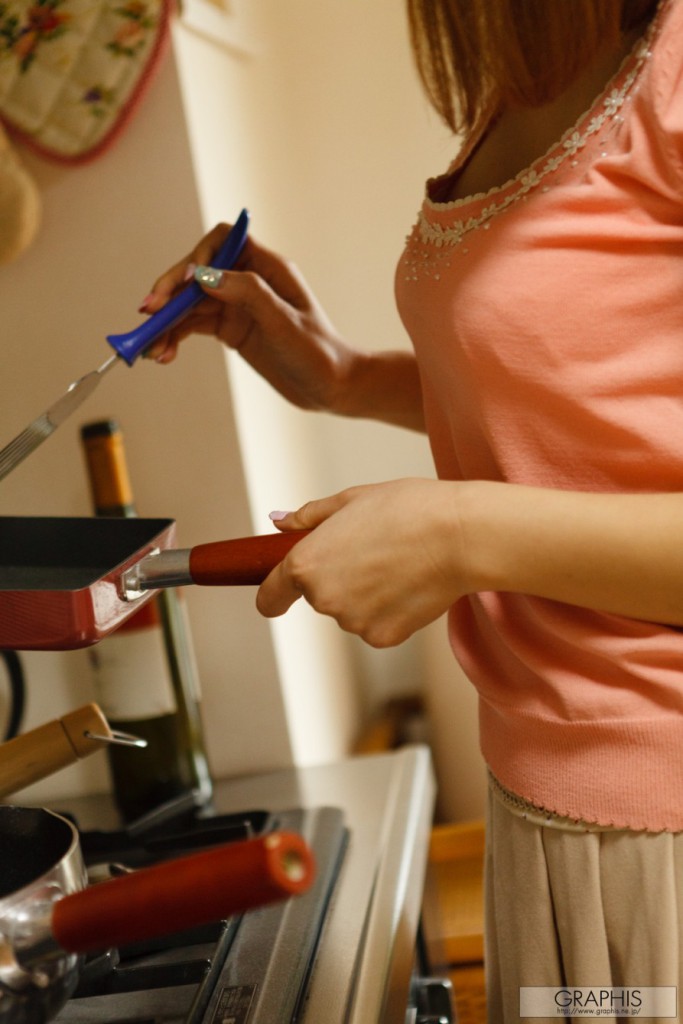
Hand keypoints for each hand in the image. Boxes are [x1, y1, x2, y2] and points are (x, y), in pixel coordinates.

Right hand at [142, 223, 358, 413]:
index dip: (198, 257)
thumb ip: (247, 294)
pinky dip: (175, 336)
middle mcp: (248, 280)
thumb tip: (203, 275)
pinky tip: (165, 354)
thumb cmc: (318, 353)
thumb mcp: (284, 323)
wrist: (332, 388)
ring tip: (151, 349)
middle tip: (147, 314)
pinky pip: (193, 325)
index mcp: (267, 267)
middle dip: (170, 292)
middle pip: (197, 273)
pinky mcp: (230, 328)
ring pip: (190, 302)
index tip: (183, 285)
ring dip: (167, 321)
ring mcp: (237, 305)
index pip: (222, 240)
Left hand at [256, 479, 469, 646]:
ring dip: (364, 594)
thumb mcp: (351, 500)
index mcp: (306, 563)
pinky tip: (409, 584)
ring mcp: (352, 622)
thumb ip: (308, 517)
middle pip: (318, 597)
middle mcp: (322, 598)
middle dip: (337, 578)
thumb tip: (278, 520)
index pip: (269, 597)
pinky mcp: (382, 638)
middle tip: (371, 551)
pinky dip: (389, 610)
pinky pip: (376, 625)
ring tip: (397, 563)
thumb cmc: (409, 510)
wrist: (460, 536)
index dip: (273, 596)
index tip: (279, 596)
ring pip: (350, 611)